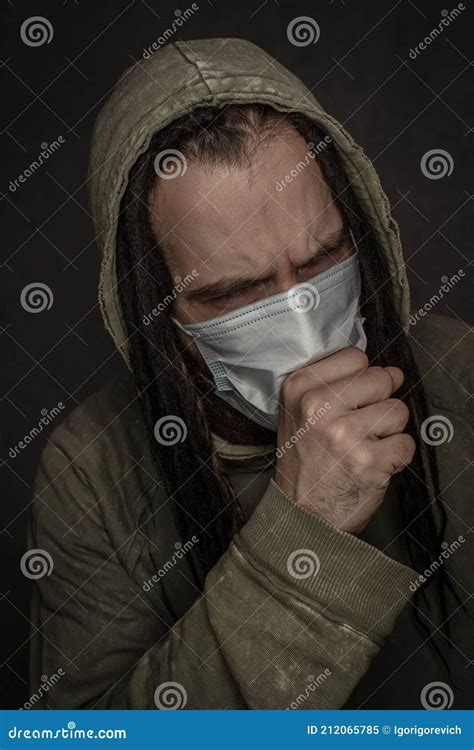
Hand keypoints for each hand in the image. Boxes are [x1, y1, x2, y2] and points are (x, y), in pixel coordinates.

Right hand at [275, 347, 415, 533]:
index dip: (361, 377)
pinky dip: (396, 456)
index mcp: (299, 389)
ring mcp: (344, 434)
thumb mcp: (297, 412)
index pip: (355, 356)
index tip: (351, 398)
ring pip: (397, 411)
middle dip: (379, 402)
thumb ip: (333, 384)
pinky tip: (372, 465)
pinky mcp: (369, 461)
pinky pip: (406, 443)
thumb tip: (392, 371)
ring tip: (363, 447)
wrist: (301, 515)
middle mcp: (319, 407)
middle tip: (357, 428)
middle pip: (381, 379)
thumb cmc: (304, 463)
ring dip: (388, 431)